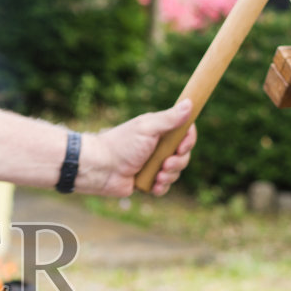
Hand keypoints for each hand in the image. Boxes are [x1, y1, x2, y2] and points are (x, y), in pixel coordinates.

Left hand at [80, 100, 195, 197]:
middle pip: (183, 155)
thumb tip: (190, 103)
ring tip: (157, 176)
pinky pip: (164, 187)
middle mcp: (158, 146)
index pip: (185, 133)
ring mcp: (153, 164)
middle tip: (165, 164)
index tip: (182, 146)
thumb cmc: (121, 144)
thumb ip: (170, 119)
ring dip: (169, 176)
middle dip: (178, 162)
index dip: (188, 141)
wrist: (100, 168)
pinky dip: (161, 188)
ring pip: (175, 172)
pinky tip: (153, 186)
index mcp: (160, 130)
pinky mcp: (147, 180)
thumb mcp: (148, 128)